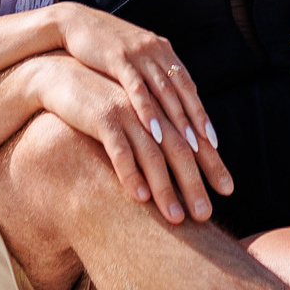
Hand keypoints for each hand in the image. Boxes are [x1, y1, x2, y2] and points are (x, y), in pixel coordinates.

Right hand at [24, 52, 233, 224]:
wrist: (61, 72)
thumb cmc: (102, 94)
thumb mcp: (135, 107)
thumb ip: (158, 125)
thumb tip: (178, 153)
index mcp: (164, 103)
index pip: (196, 136)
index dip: (213, 162)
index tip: (228, 189)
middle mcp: (153, 105)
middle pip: (182, 147)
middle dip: (196, 182)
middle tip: (207, 214)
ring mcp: (131, 109)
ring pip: (155, 152)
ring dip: (166, 187)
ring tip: (175, 217)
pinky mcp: (103, 114)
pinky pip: (120, 147)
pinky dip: (131, 172)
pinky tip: (139, 197)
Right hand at [52, 2, 215, 156]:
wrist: (71, 22)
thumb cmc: (101, 47)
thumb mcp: (132, 59)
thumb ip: (149, 76)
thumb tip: (167, 101)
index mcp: (162, 51)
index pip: (188, 86)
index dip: (200, 113)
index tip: (212, 139)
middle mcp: (156, 51)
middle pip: (182, 91)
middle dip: (197, 120)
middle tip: (209, 147)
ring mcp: (139, 54)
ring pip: (165, 91)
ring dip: (178, 119)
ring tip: (190, 145)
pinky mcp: (118, 58)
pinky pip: (137, 88)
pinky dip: (147, 109)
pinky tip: (155, 131)